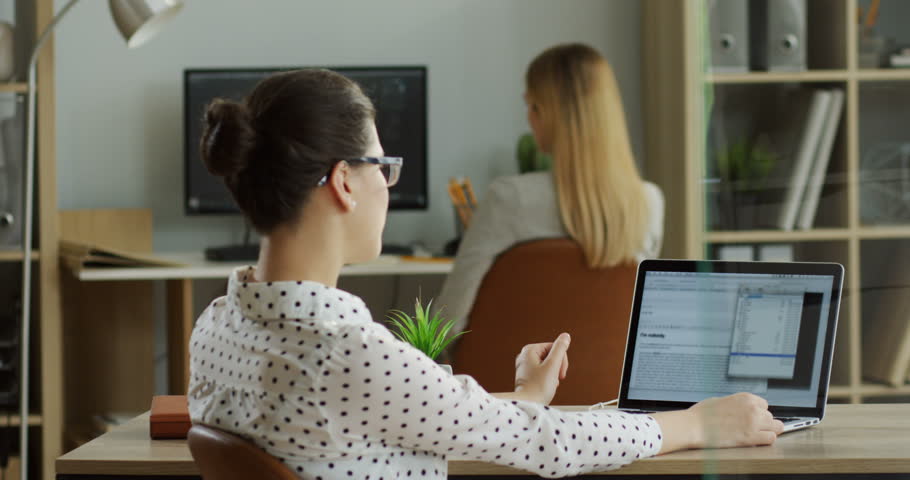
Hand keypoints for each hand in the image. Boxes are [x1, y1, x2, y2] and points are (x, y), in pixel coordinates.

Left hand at [511, 333, 570, 404]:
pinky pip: (543, 374)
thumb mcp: (552, 365)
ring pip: (548, 366)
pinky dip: (547, 380)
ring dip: (553, 375)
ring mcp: (524, 367)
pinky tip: (544, 387)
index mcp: (529, 350)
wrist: (527, 406)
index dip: (561, 360)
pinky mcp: (526, 377)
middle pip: (551, 356)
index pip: (555, 348)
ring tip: (548, 384)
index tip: (559, 373)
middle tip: (554, 379)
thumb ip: (560, 349)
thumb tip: (565, 336)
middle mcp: (524, 356)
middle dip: (556, 368)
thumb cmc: (538, 388)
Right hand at [652, 392, 783, 453]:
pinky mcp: (751, 437)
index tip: (752, 417)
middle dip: (763, 422)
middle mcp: (752, 409)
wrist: (695, 426)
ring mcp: (753, 423)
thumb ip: (737, 405)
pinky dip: (767, 440)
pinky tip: (758, 440)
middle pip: (770, 416)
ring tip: (756, 434)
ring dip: (767, 431)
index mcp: (745, 398)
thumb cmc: (702, 414)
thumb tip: (742, 410)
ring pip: (776, 427)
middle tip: (752, 427)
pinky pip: (771, 438)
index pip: (764, 405)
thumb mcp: (722, 401)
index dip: (758, 412)